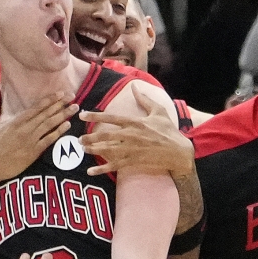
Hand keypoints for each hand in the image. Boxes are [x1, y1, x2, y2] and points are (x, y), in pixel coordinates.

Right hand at [0, 94, 77, 183]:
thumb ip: (9, 120)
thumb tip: (15, 115)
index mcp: (16, 121)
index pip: (36, 107)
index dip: (50, 100)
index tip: (60, 93)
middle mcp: (25, 128)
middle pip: (46, 113)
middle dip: (60, 104)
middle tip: (72, 96)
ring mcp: (30, 139)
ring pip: (49, 124)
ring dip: (63, 115)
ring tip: (74, 108)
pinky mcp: (33, 152)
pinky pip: (49, 139)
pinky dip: (58, 131)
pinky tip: (67, 125)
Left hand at [79, 88, 193, 177]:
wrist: (178, 151)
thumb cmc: (169, 130)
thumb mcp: (158, 111)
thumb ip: (144, 99)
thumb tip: (135, 86)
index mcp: (135, 122)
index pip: (111, 117)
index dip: (95, 116)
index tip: (82, 115)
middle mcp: (130, 135)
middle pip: (105, 135)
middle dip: (90, 136)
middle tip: (79, 138)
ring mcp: (131, 149)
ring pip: (107, 150)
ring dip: (93, 150)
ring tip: (83, 150)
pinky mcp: (133, 161)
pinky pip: (114, 166)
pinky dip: (102, 169)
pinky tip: (91, 172)